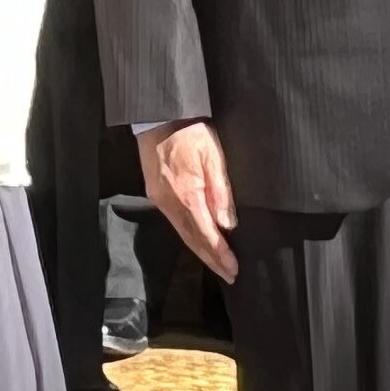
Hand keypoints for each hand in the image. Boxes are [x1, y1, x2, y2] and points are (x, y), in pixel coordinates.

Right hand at [140, 120, 238, 281]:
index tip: (233, 269)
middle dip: (211, 259)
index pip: (206, 235)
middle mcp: (169, 203)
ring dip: (201, 251)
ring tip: (218, 264)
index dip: (220, 254)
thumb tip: (228, 224)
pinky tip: (200, 241)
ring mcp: (159, 199)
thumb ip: (221, 192)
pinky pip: (175, 222)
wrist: (158, 115)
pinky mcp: (156, 193)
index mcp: (186, 195)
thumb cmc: (190, 132)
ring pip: (182, 233)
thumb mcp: (214, 156)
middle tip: (229, 275)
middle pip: (192, 240)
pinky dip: (190, 236)